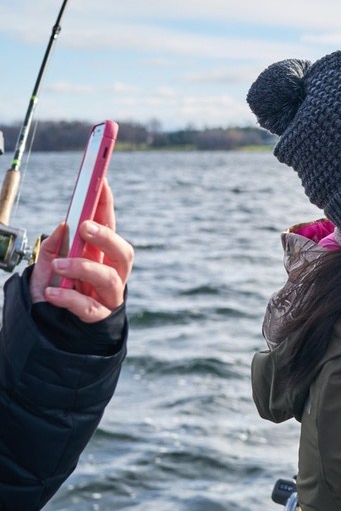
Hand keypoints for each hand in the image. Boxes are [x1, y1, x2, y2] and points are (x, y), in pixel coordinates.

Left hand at [29, 181, 133, 322]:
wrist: (50, 330)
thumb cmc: (55, 293)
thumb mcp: (46, 266)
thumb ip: (53, 246)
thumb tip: (63, 226)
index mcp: (100, 257)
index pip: (109, 226)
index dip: (106, 204)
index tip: (100, 181)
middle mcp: (110, 274)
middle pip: (123, 252)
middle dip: (107, 237)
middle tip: (84, 227)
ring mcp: (107, 296)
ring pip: (110, 279)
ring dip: (85, 268)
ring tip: (59, 265)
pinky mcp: (99, 317)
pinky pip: (89, 306)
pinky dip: (70, 298)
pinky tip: (52, 293)